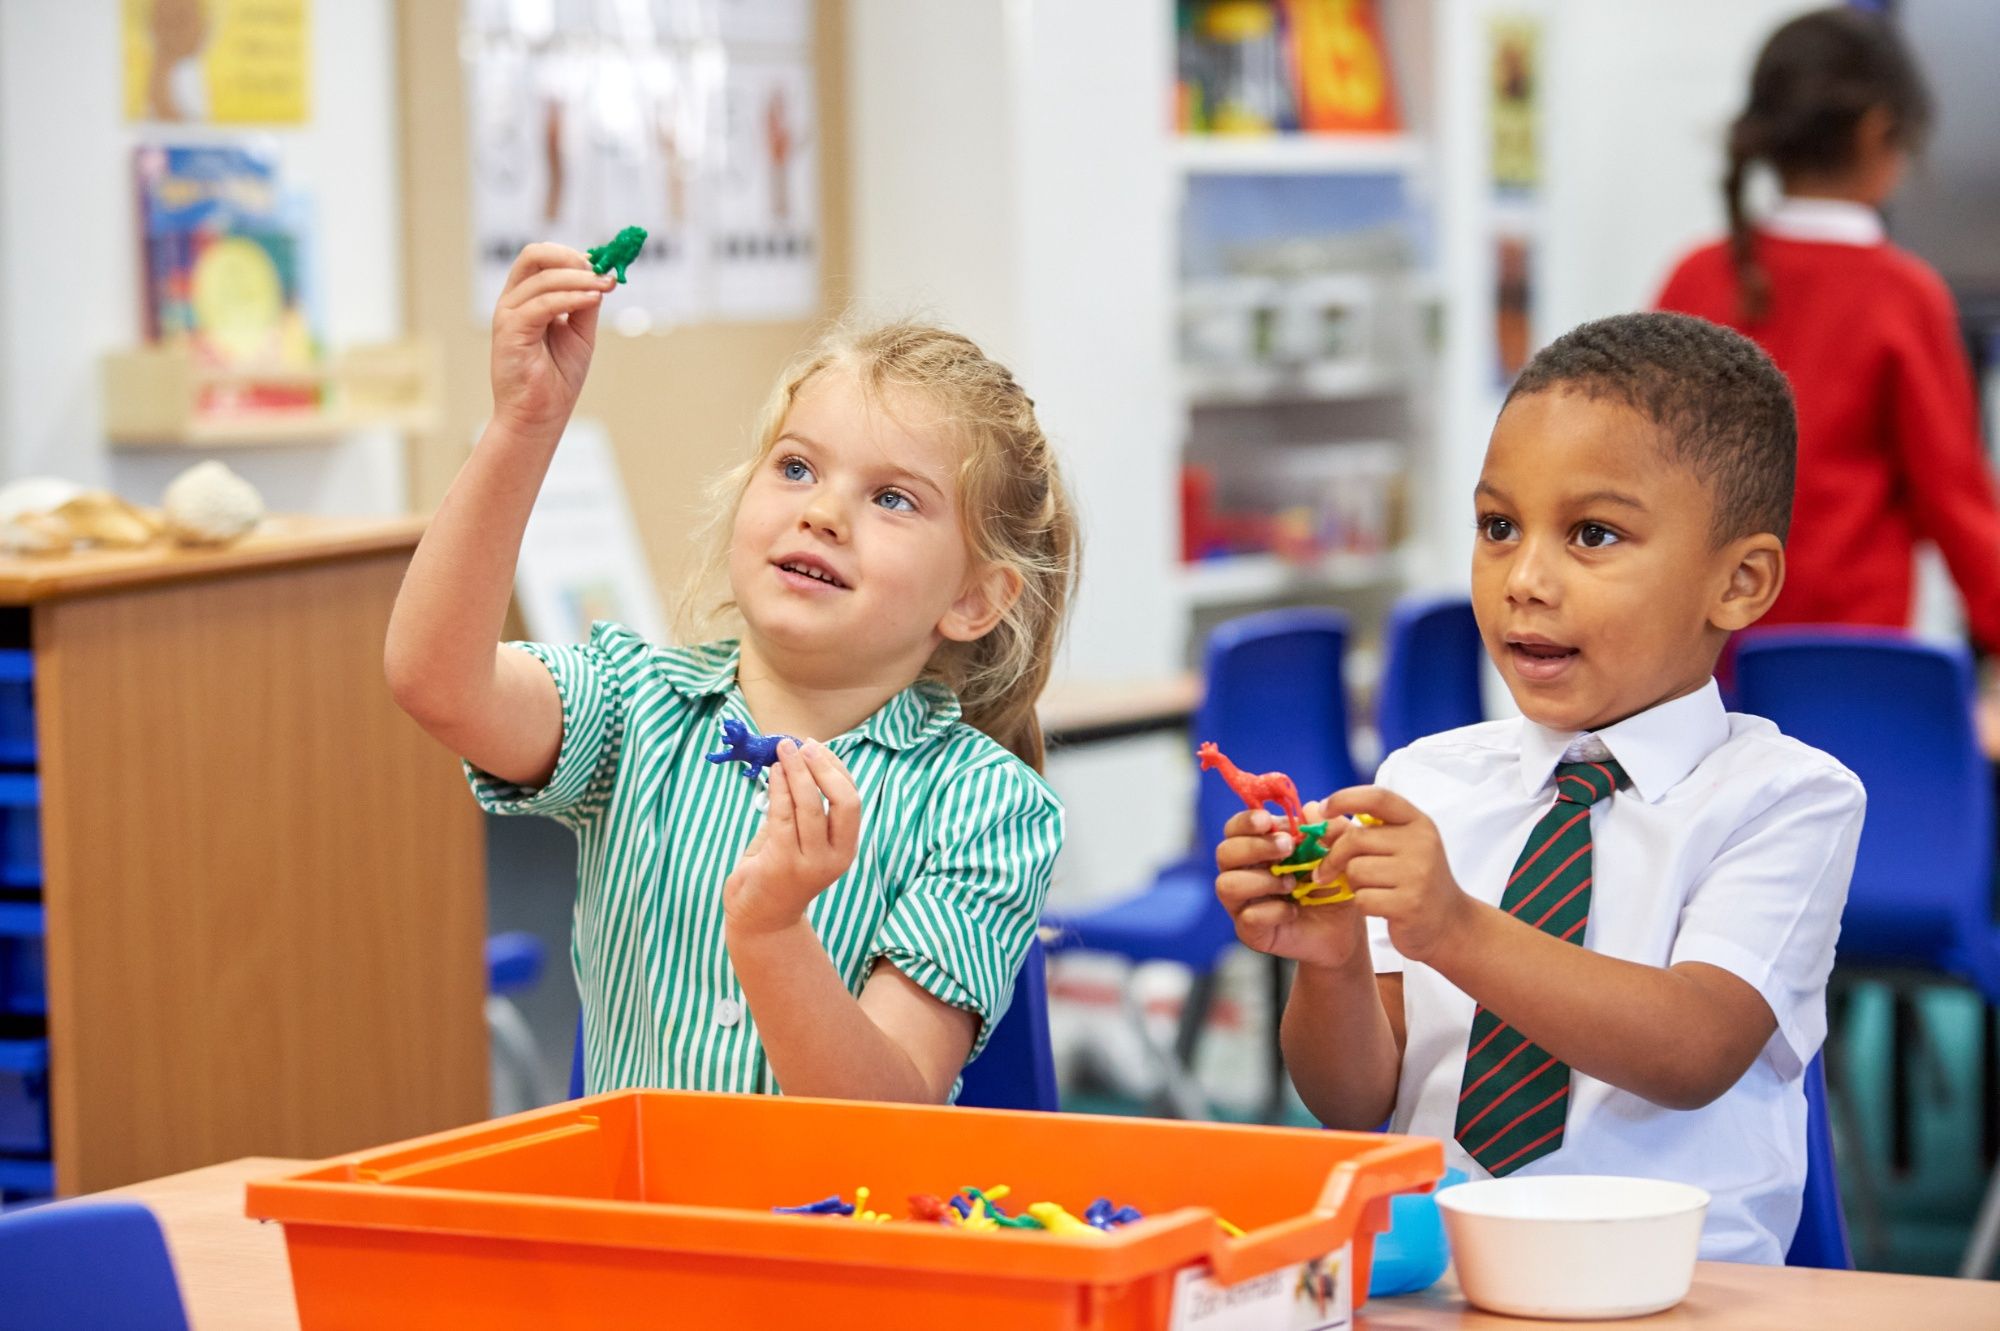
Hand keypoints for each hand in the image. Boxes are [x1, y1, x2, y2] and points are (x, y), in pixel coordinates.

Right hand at [489, 243, 615, 436]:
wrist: (539, 416)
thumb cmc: (557, 378)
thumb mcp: (579, 334)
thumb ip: (585, 304)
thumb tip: (600, 276)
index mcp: (527, 298)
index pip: (543, 259)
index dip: (573, 256)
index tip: (602, 266)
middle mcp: (514, 301)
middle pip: (534, 256)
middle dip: (570, 257)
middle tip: (600, 271)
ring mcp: (508, 314)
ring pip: (543, 278)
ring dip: (579, 279)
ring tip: (604, 287)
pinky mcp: (509, 331)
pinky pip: (543, 304)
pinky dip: (571, 298)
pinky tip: (593, 299)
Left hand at [723, 740, 860, 938]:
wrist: (762, 920)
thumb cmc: (779, 872)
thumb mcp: (802, 841)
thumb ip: (804, 809)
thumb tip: (798, 759)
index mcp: (845, 849)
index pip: (852, 800)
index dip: (837, 769)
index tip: (817, 748)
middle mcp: (835, 857)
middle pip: (843, 801)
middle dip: (823, 768)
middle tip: (802, 745)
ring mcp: (810, 863)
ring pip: (811, 806)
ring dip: (797, 772)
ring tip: (782, 750)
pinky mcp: (782, 865)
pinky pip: (783, 818)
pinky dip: (778, 790)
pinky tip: (772, 774)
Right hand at [1214, 799, 1367, 969]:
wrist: (1344, 927)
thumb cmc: (1333, 883)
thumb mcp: (1339, 850)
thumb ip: (1328, 826)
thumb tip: (1311, 809)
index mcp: (1257, 847)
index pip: (1234, 828)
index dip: (1245, 821)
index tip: (1267, 821)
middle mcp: (1242, 872)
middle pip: (1224, 852)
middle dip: (1255, 847)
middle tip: (1287, 848)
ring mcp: (1242, 903)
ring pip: (1227, 885)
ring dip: (1262, 880)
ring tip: (1291, 884)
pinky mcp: (1249, 931)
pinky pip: (1248, 917)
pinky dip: (1274, 911)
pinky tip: (1293, 911)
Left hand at [1318, 786, 1474, 964]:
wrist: (1449, 923)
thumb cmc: (1413, 880)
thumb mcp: (1396, 847)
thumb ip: (1362, 831)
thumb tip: (1312, 813)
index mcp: (1417, 822)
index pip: (1378, 798)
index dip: (1344, 799)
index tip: (1323, 810)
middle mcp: (1421, 843)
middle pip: (1355, 839)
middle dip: (1333, 857)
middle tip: (1324, 872)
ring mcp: (1418, 874)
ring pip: (1355, 871)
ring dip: (1353, 884)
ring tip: (1372, 889)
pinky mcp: (1410, 904)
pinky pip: (1362, 898)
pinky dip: (1363, 904)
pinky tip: (1381, 907)